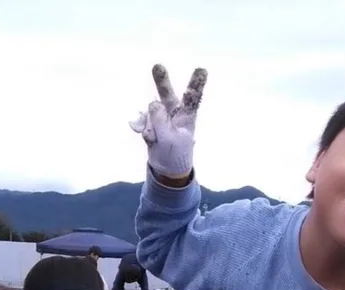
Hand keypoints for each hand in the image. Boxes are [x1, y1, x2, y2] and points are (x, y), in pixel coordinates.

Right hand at [130, 64, 207, 180]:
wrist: (166, 168)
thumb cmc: (176, 154)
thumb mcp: (170, 140)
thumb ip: (161, 121)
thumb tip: (153, 103)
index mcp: (187, 116)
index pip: (192, 97)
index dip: (196, 83)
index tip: (203, 70)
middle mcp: (174, 112)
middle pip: (167, 93)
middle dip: (162, 80)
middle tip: (158, 67)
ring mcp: (160, 116)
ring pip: (150, 112)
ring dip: (150, 127)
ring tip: (156, 140)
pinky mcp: (150, 122)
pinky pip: (142, 121)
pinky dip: (142, 129)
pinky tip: (148, 138)